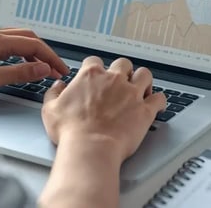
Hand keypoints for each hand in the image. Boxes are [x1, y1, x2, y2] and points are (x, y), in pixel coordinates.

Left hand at [0, 28, 68, 93]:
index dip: (50, 57)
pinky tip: (21, 64)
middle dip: (44, 52)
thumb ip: (19, 73)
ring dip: (32, 52)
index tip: (60, 69)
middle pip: (27, 38)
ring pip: (17, 39)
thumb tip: (41, 69)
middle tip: (55, 68)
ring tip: (42, 68)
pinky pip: (6, 43)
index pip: (33, 44)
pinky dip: (19, 52)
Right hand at [41, 56, 166, 160]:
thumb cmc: (71, 131)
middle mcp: (113, 80)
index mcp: (90, 76)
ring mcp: (131, 93)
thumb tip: (58, 86)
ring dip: (143, 80)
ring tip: (141, 88)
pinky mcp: (145, 110)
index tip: (95, 76)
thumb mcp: (50, 110)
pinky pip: (159, 98)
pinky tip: (157, 104)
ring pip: (144, 74)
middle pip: (123, 63)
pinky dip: (159, 100)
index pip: (94, 61)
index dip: (95, 68)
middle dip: (122, 71)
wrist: (90, 148)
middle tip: (120, 81)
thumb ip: (54, 93)